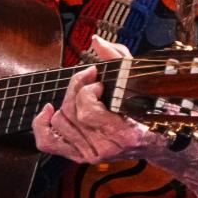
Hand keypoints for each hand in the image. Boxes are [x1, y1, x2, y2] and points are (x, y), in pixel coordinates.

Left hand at [32, 35, 156, 163]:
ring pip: (59, 121)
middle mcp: (105, 148)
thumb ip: (118, 57)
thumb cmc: (148, 109)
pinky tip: (48, 110)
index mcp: (124, 135)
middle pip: (71, 113)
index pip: (88, 112)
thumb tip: (96, 42)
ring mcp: (90, 154)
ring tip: (81, 95)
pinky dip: (41, 125)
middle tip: (90, 82)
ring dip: (66, 102)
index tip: (99, 81)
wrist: (155, 141)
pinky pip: (48, 142)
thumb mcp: (138, 79)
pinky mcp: (79, 156)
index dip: (88, 90)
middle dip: (76, 89)